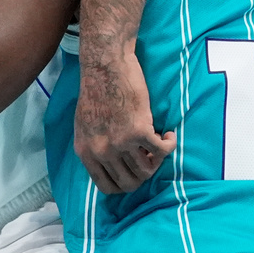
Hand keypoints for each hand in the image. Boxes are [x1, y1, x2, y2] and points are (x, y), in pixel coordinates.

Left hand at [74, 51, 175, 193]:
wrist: (105, 65)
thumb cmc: (97, 90)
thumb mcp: (84, 125)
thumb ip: (95, 148)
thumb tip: (111, 166)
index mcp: (85, 152)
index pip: (107, 187)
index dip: (125, 183)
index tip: (135, 172)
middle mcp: (101, 152)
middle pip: (130, 182)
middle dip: (144, 173)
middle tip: (150, 157)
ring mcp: (120, 143)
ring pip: (147, 170)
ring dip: (158, 159)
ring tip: (159, 141)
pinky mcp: (139, 130)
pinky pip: (162, 151)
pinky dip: (169, 145)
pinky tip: (168, 135)